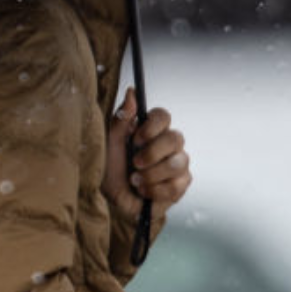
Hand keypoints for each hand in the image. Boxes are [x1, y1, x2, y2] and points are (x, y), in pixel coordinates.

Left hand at [104, 88, 191, 221]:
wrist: (112, 200)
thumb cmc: (110, 168)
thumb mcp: (109, 143)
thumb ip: (121, 118)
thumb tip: (131, 91)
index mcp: (150, 129)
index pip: (163, 116)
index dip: (152, 126)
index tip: (136, 139)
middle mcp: (168, 144)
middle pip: (175, 138)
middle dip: (153, 153)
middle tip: (135, 163)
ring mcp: (178, 163)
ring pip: (177, 163)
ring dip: (151, 174)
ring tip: (135, 180)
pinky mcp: (181, 184)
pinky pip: (176, 185)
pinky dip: (155, 190)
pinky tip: (143, 191)